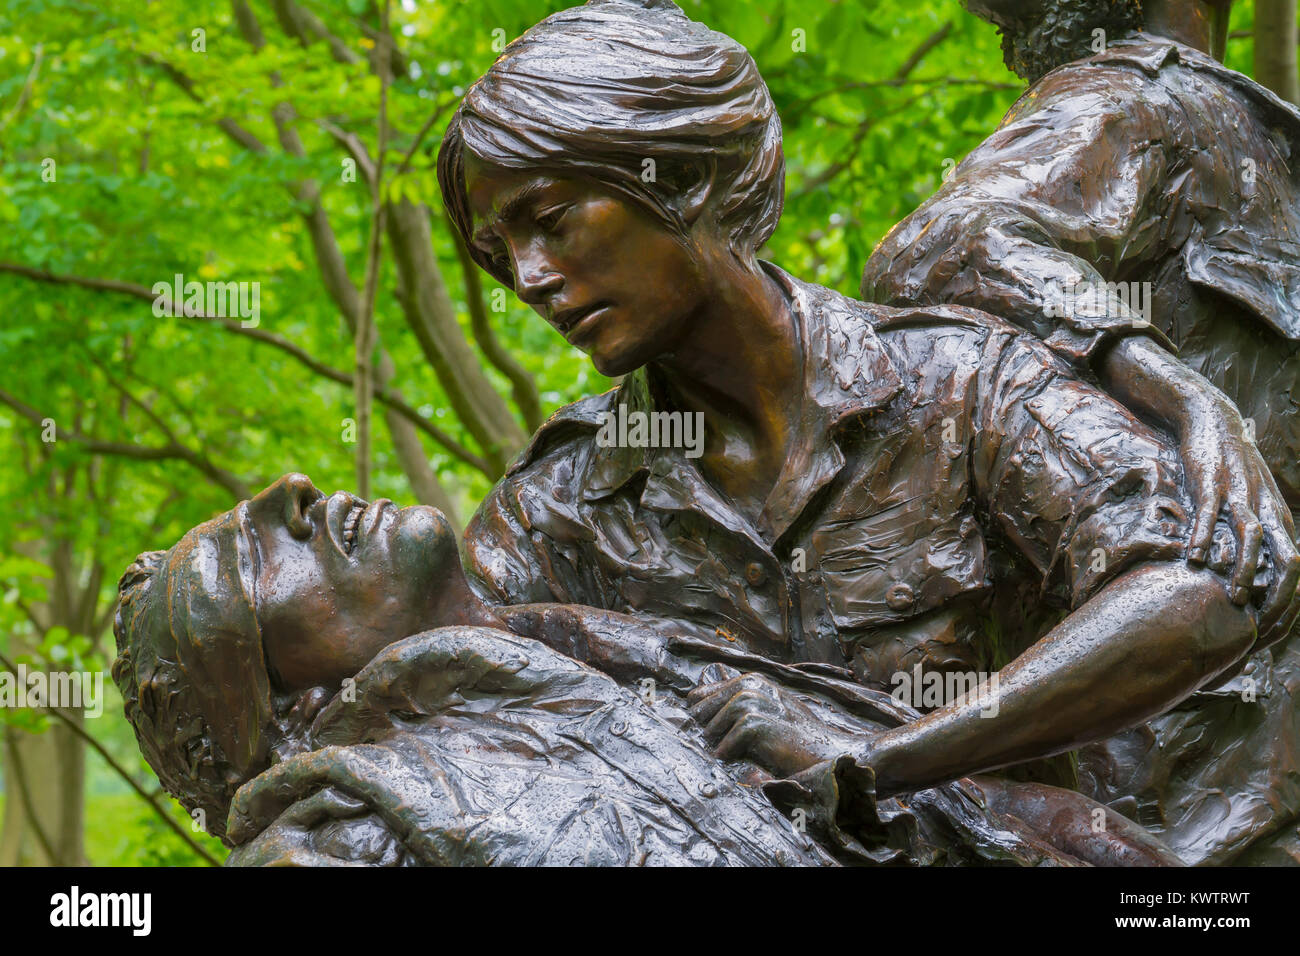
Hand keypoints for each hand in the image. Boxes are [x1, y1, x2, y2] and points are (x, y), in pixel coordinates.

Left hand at [686, 672, 859, 777]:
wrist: (826, 751)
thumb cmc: (794, 738)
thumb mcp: (766, 715)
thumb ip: (737, 710)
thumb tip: (698, 716)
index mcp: (751, 682)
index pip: (704, 693)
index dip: (696, 712)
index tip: (695, 730)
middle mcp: (752, 686)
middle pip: (703, 706)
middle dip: (700, 727)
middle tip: (703, 746)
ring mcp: (757, 702)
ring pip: (714, 722)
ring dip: (713, 740)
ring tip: (719, 754)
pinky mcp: (760, 723)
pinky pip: (729, 740)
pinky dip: (727, 752)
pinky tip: (730, 760)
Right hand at [1177, 388, 1299, 636]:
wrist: (1214, 420)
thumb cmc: (1231, 467)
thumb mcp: (1254, 498)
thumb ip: (1259, 530)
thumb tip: (1254, 571)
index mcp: (1278, 516)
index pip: (1296, 565)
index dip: (1288, 599)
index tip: (1270, 625)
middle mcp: (1266, 507)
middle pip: (1286, 556)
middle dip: (1277, 594)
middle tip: (1258, 623)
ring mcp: (1239, 495)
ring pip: (1251, 538)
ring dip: (1245, 570)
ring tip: (1232, 597)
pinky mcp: (1211, 482)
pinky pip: (1210, 515)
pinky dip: (1204, 539)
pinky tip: (1193, 559)